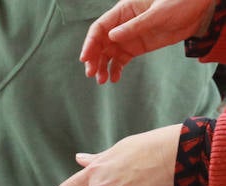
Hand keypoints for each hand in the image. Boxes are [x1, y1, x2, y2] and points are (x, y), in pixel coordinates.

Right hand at [81, 0, 215, 82]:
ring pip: (108, 54)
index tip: (85, 59)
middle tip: (92, 74)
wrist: (198, 11)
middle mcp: (121, 24)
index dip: (90, 43)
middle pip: (100, 43)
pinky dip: (116, 70)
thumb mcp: (158, 14)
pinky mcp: (136, 47)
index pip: (99, 28)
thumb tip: (112, 37)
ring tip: (102, 80)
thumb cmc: (179, 3)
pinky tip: (114, 78)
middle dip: (94, 59)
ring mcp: (128, 37)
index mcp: (124, 10)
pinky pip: (121, 60)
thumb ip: (135, 26)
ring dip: (102, 67)